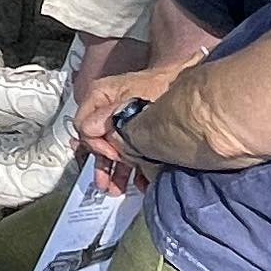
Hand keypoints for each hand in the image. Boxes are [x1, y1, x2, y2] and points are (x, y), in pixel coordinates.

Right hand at [74, 63, 153, 185]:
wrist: (186, 81)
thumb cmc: (159, 86)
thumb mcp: (128, 104)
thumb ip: (106, 120)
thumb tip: (88, 134)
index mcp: (99, 97)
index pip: (83, 127)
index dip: (96, 144)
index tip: (112, 155)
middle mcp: (106, 109)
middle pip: (97, 142)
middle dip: (103, 165)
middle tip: (106, 184)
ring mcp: (121, 120)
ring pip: (113, 149)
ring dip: (116, 171)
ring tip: (117, 189)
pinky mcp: (136, 130)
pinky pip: (129, 150)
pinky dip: (134, 167)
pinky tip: (140, 182)